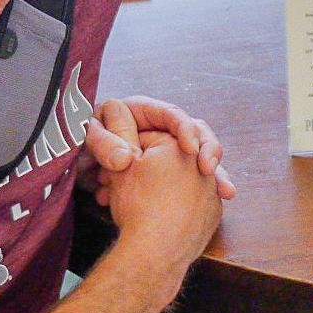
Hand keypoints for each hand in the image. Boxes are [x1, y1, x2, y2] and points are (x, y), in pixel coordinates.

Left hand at [84, 96, 232, 205]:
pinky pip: (195, 178)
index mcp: (144, 113)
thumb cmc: (86, 146)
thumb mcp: (89, 141)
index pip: (171, 114)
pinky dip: (206, 190)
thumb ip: (103, 144)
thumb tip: (123, 157)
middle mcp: (163, 129)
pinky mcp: (176, 171)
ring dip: (216, 174)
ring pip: (201, 157)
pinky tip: (220, 199)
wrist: (85, 172)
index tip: (189, 147)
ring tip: (226, 191)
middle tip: (209, 168)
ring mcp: (172, 150)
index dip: (183, 127)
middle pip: (196, 133)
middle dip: (208, 149)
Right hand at [106, 131, 222, 284]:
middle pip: (171, 156)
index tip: (118, 165)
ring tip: (139, 200)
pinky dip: (178, 203)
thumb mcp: (122, 164)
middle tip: (130, 178)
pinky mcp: (213, 213)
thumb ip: (120, 133)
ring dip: (162, 185)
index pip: (152, 137)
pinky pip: (194, 200)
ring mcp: (211, 189)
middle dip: (148, 167)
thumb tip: (116, 109)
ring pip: (184, 179)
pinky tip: (159, 212)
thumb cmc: (138, 206)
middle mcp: (202, 163)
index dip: (131, 148)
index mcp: (180, 143)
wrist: (155, 253)